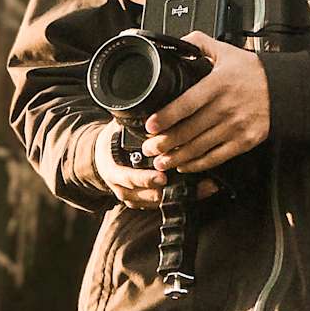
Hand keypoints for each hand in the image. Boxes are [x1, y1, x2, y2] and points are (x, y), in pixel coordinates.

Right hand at [92, 120, 218, 206]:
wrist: (103, 158)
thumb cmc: (113, 141)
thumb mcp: (116, 131)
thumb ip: (130, 123)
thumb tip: (146, 106)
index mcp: (114, 170)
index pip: (129, 179)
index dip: (145, 179)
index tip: (161, 178)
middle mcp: (123, 188)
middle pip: (147, 195)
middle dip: (169, 191)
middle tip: (191, 185)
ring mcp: (134, 197)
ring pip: (159, 202)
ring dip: (183, 195)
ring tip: (206, 187)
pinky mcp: (145, 202)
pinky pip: (164, 204)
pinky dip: (183, 197)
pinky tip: (203, 190)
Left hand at [140, 31, 270, 173]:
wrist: (283, 89)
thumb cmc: (252, 71)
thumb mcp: (226, 51)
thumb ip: (198, 43)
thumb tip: (176, 44)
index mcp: (219, 84)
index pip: (187, 103)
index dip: (166, 117)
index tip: (151, 125)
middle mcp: (227, 107)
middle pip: (189, 130)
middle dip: (164, 143)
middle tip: (149, 147)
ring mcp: (236, 127)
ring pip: (200, 147)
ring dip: (177, 157)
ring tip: (160, 161)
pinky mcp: (244, 141)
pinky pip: (217, 157)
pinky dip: (198, 164)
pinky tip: (185, 164)